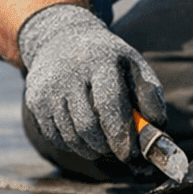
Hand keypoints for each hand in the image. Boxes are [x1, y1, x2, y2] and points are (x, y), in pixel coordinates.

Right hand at [17, 4, 165, 161]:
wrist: (61, 38)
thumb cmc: (107, 59)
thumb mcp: (133, 64)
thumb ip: (150, 94)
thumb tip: (158, 126)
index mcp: (100, 61)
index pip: (109, 104)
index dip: (121, 135)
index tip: (131, 155)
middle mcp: (69, 73)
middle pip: (87, 126)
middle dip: (106, 147)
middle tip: (118, 152)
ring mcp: (48, 87)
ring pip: (70, 136)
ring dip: (91, 149)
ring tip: (104, 145)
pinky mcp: (34, 101)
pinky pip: (55, 137)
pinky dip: (73, 145)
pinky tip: (83, 136)